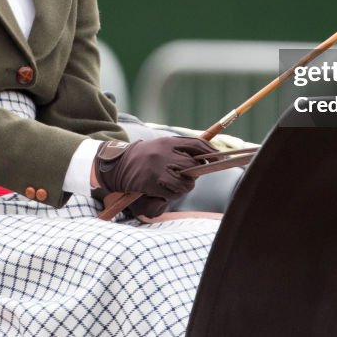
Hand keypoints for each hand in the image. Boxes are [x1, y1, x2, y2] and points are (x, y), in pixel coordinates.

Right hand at [94, 137, 213, 216]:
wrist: (118, 166)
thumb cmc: (144, 157)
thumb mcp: (161, 146)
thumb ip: (180, 149)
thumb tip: (205, 158)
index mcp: (168, 141)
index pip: (196, 143)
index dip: (210, 151)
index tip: (219, 158)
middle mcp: (165, 153)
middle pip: (194, 166)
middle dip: (194, 174)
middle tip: (187, 176)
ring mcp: (159, 168)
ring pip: (187, 182)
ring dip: (184, 187)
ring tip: (175, 185)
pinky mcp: (153, 182)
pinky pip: (174, 192)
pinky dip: (173, 195)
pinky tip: (164, 191)